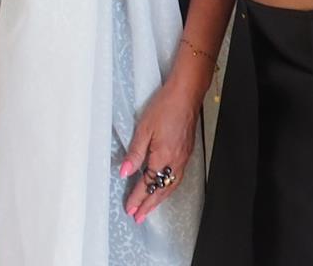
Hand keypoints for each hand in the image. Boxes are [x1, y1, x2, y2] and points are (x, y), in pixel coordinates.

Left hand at [119, 81, 199, 222]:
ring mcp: (183, 158)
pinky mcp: (186, 153)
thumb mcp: (144, 129)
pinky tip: (164, 189)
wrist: (186, 95)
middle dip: (149, 205)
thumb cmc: (165, 107)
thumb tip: (125, 172)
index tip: (130, 209)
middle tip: (138, 216)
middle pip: (161, 190)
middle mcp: (176, 161)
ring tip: (149, 208)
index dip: (138, 197)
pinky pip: (177, 178)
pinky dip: (168, 189)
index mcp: (163, 157)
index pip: (149, 183)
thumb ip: (135, 153)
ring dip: (159, 199)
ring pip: (171, 186)